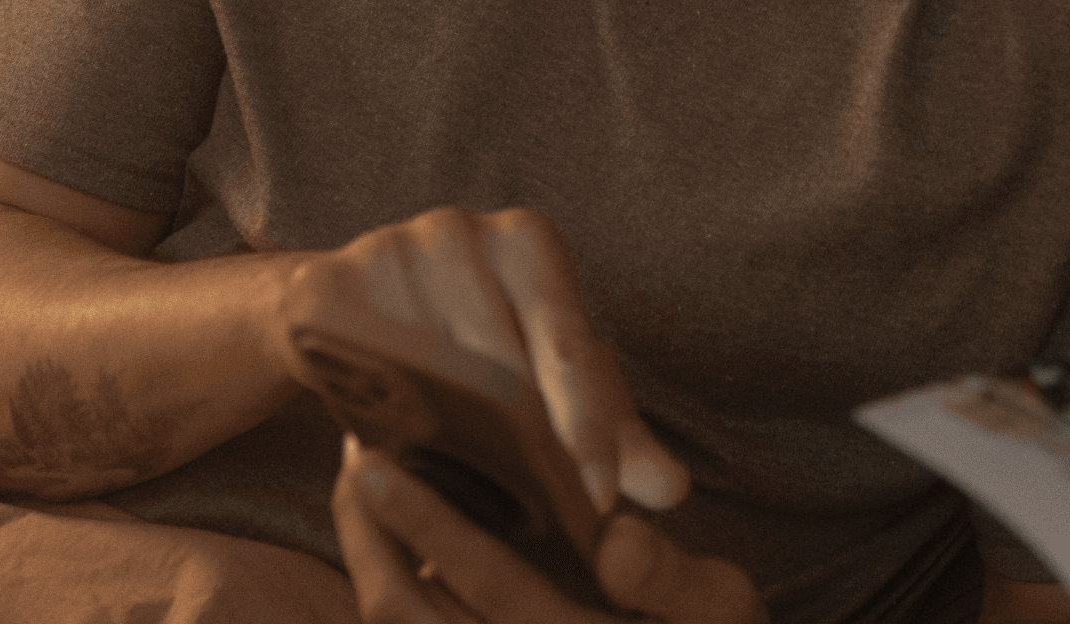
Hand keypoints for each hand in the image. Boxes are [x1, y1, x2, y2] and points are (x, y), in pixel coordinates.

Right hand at [271, 206, 689, 515]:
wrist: (339, 319)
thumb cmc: (467, 348)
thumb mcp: (541, 381)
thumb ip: (608, 427)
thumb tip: (671, 490)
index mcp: (529, 243)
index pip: (570, 344)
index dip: (589, 423)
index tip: (602, 492)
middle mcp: (463, 229)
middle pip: (503, 355)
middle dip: (533, 437)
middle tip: (553, 508)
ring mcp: (391, 248)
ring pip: (433, 362)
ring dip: (456, 430)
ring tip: (480, 486)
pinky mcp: (328, 279)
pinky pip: (363, 358)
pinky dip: (383, 406)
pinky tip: (401, 447)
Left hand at [335, 435, 764, 623]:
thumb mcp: (719, 609)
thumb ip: (672, 579)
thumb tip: (617, 541)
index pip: (493, 583)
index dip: (430, 524)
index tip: (379, 465)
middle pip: (409, 611)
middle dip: (369, 533)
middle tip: (350, 461)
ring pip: (400, 622)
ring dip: (367, 558)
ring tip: (358, 491)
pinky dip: (387, 583)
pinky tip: (382, 533)